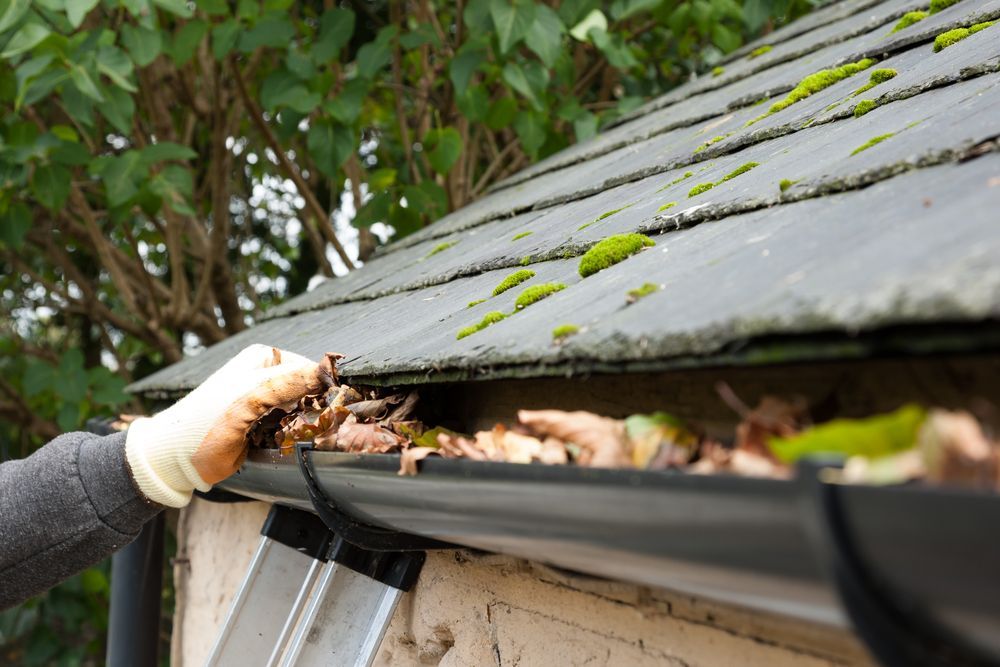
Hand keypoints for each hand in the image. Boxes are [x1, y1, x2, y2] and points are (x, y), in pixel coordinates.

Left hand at [125, 344, 323, 507]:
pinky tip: (288, 443)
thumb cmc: (205, 422)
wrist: (177, 459)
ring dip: (305, 425)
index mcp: (265, 359)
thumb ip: (289, 381)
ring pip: (304, 411)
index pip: (309, 367)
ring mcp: (268, 403)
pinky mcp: (266, 427)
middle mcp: (268, 377)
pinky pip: (292, 430)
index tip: (331, 404)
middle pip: (310, 390)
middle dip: (315, 407)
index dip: (322, 385)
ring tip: (296, 435)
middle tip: (314, 424)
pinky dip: (293, 438)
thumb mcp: (250, 395)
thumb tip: (327, 371)